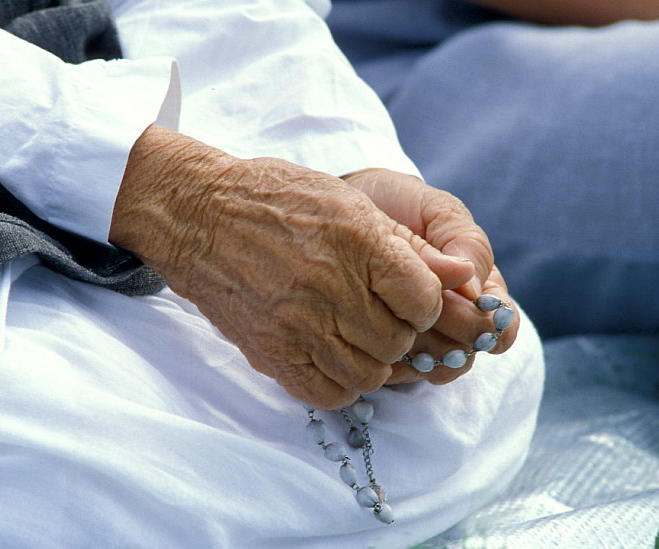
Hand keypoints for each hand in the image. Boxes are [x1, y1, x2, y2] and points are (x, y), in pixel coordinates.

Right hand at [109, 126, 473, 408]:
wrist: (198, 215)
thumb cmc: (274, 199)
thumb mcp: (346, 201)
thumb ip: (406, 242)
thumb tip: (461, 273)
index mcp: (357, 242)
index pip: (425, 300)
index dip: (424, 302)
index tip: (407, 295)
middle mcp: (330, 288)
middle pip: (398, 341)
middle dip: (398, 330)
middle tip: (377, 313)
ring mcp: (297, 325)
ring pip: (368, 374)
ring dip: (372, 359)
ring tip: (355, 336)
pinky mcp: (270, 352)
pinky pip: (327, 393)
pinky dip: (340, 384)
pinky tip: (332, 357)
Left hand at [342, 169, 518, 384]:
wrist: (346, 205)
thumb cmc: (396, 203)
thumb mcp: (434, 209)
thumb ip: (463, 240)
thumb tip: (474, 286)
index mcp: (473, 287)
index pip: (502, 322)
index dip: (497, 324)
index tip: (485, 314)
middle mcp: (449, 318)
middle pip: (468, 348)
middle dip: (457, 335)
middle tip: (435, 314)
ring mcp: (415, 335)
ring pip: (436, 365)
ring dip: (426, 354)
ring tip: (403, 332)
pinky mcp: (380, 345)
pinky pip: (397, 371)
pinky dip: (394, 364)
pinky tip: (378, 346)